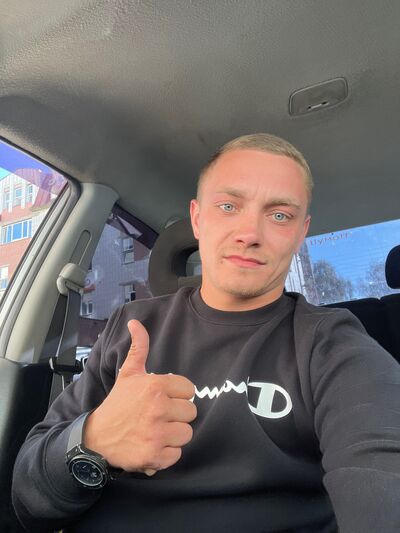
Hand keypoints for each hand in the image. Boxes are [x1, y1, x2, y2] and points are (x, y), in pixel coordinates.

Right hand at [83, 319, 196, 475]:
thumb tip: (135, 322)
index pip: (189, 390)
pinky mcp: (155, 456)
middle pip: (191, 412)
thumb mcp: (128, 373)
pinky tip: (153, 445)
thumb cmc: (117, 404)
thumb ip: (139, 347)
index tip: (164, 398)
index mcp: (155, 386)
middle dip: (177, 415)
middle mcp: (158, 409)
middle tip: (159, 415)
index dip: (178, 395)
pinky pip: (177, 454)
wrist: (96, 437)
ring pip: (186, 434)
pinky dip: (166, 453)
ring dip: (174, 435)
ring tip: (157, 430)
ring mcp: (157, 434)